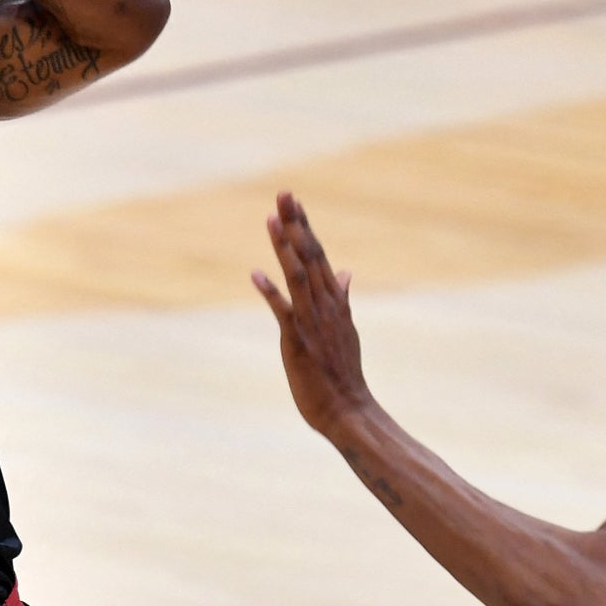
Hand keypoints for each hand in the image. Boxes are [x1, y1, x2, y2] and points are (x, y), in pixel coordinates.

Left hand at [252, 193, 370, 434]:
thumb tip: (345, 271)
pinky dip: (271, 292)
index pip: (318, 255)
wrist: (350, 411)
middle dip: (296, 224)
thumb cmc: (343, 373)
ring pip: (298, 277)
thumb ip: (342, 296)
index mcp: (335, 301)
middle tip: (284, 194)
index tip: (294, 201)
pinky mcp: (299, 342)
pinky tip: (256, 274)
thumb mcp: (345, 327)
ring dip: (284, 247)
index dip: (304, 227)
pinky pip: (284, 313)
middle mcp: (325, 305)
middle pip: (309, 256)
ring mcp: (313, 322)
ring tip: (272, 220)